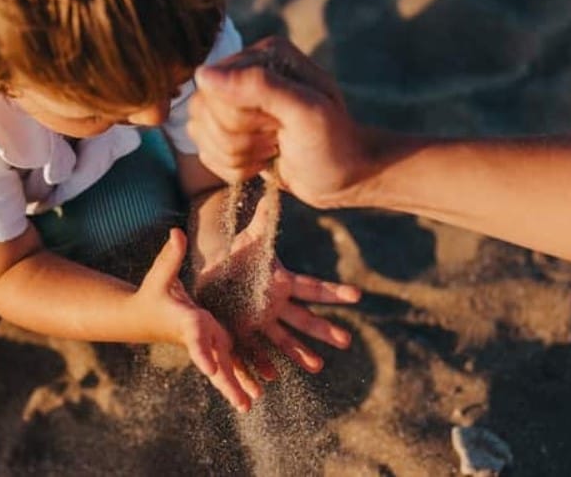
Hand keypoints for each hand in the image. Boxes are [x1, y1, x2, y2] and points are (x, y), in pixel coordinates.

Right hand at [134, 228, 261, 411]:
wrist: (143, 316)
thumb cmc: (152, 293)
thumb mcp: (160, 274)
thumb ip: (170, 256)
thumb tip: (175, 232)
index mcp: (186, 320)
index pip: (195, 337)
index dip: (203, 351)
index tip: (210, 369)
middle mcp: (198, 336)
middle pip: (214, 362)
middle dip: (227, 381)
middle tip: (242, 403)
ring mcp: (206, 342)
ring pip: (223, 367)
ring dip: (236, 385)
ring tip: (250, 404)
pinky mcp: (212, 343)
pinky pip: (228, 363)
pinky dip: (239, 378)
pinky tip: (255, 393)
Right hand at [188, 36, 371, 208]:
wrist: (345, 177)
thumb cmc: (334, 144)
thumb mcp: (306, 112)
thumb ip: (260, 86)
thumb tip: (204, 75)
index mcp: (264, 55)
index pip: (214, 88)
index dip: (240, 118)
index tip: (277, 126)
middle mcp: (244, 72)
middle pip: (203, 111)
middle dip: (240, 139)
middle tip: (277, 139)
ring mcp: (233, 102)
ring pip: (200, 133)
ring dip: (236, 156)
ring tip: (272, 150)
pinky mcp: (229, 130)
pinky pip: (205, 152)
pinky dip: (233, 168)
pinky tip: (263, 161)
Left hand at [193, 194, 361, 378]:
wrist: (213, 275)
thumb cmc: (236, 256)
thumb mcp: (249, 239)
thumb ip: (263, 221)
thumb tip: (272, 192)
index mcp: (283, 283)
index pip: (312, 288)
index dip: (334, 292)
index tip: (357, 296)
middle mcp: (277, 306)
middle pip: (304, 319)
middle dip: (324, 330)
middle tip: (347, 340)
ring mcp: (262, 322)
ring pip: (284, 340)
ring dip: (300, 353)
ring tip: (317, 366)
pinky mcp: (243, 333)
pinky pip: (256, 351)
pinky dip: (263, 364)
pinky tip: (271, 378)